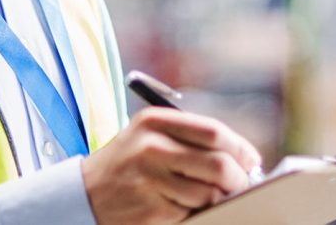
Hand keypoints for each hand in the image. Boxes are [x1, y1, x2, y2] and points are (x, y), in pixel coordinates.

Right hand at [81, 107, 261, 224]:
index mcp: (154, 122)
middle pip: (219, 165)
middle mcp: (151, 148)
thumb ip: (191, 139)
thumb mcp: (150, 137)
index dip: (240, 149)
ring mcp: (149, 181)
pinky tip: (185, 207)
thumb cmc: (129, 164)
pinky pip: (192, 213)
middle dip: (239, 180)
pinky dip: (197, 213)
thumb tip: (245, 159)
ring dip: (219, 200)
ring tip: (210, 197)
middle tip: (241, 186)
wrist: (84, 194)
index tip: (250, 161)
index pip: (214, 133)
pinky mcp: (150, 210)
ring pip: (210, 194)